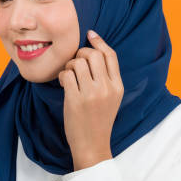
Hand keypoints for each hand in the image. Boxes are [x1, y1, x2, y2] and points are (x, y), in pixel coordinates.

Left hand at [58, 30, 123, 170]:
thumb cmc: (98, 120)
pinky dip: (62, 75)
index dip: (99, 41)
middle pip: (93, 54)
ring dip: (69, 65)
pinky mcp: (75, 100)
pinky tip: (63, 83)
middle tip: (75, 63)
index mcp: (118, 86)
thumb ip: (106, 78)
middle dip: (80, 54)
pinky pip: (67, 74)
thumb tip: (94, 52)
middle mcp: (107, 88)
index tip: (89, 34)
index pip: (110, 55)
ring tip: (69, 75)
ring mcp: (91, 94)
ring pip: (78, 62)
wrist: (92, 145)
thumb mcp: (111, 98)